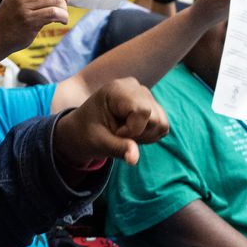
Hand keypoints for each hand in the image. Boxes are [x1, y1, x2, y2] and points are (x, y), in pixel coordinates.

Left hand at [55, 78, 169, 166]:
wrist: (84, 128)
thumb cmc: (87, 133)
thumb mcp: (98, 142)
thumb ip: (118, 148)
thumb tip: (134, 159)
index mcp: (117, 90)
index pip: (142, 111)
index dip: (132, 130)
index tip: (114, 133)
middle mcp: (134, 87)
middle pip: (156, 118)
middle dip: (140, 134)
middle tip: (118, 135)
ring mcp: (144, 94)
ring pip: (162, 123)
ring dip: (145, 136)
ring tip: (125, 134)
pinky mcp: (151, 104)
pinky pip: (162, 125)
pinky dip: (149, 134)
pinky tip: (132, 132)